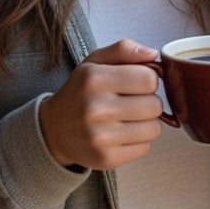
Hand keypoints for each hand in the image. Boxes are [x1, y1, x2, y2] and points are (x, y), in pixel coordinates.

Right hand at [39, 39, 163, 170]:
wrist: (54, 129)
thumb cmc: (80, 91)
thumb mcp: (94, 62)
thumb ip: (123, 49)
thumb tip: (152, 54)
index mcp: (94, 79)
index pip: (149, 79)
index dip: (148, 79)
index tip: (136, 82)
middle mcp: (95, 108)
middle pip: (155, 105)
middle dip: (148, 101)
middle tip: (131, 101)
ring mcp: (100, 137)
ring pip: (154, 128)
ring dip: (146, 122)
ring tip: (127, 117)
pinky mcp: (107, 159)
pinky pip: (146, 147)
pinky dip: (139, 140)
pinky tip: (122, 133)